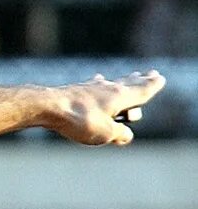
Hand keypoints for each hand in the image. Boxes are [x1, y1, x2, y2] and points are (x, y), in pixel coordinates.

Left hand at [43, 70, 165, 145]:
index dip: (152, 85)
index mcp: (121, 96)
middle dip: (141, 80)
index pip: (142, 90)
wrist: (48, 107)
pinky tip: (99, 79)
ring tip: (133, 75)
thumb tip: (125, 135)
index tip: (160, 78)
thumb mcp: (106, 133)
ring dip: (125, 81)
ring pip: (114, 84)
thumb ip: (120, 134)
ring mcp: (92, 87)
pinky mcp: (77, 91)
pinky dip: (103, 84)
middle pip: (130, 83)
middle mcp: (109, 88)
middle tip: (151, 73)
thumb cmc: (79, 120)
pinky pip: (95, 86)